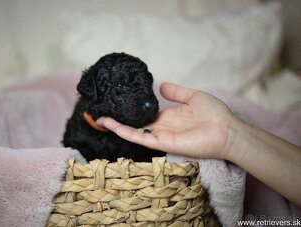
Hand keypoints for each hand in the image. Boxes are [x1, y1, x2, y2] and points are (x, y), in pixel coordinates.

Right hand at [97, 82, 236, 159]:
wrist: (227, 130)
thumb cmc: (215, 114)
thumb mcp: (192, 97)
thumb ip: (176, 92)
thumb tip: (161, 85)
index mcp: (168, 117)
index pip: (145, 115)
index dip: (131, 111)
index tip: (118, 104)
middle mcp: (162, 127)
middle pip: (135, 125)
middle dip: (118, 120)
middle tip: (101, 113)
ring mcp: (161, 136)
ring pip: (133, 132)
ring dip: (116, 126)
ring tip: (100, 119)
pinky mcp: (162, 143)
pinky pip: (140, 138)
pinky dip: (125, 132)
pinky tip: (112, 125)